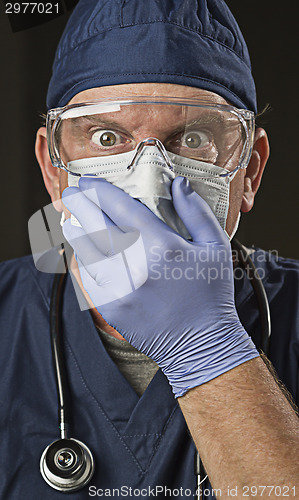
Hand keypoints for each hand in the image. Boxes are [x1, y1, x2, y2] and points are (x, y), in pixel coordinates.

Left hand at [62, 176, 257, 396]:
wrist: (201, 344)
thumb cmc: (211, 294)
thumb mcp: (216, 247)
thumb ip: (196, 212)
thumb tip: (178, 183)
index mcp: (162, 246)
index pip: (121, 208)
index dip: (99, 191)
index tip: (88, 182)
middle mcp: (136, 266)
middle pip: (95, 226)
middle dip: (80, 205)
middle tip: (72, 194)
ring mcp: (119, 289)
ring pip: (86, 252)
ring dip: (76, 232)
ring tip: (72, 221)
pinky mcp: (110, 308)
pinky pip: (87, 278)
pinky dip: (82, 260)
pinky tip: (83, 252)